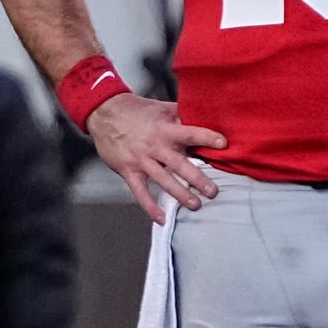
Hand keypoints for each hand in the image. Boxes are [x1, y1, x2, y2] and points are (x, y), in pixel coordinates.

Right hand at [87, 94, 225, 224]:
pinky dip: (150, 207)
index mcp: (164, 129)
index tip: (224, 144)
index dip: (206, 137)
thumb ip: (181, 115)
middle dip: (197, 178)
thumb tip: (204, 115)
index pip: (189, 133)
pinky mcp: (128, 171)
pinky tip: (162, 219)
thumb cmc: (136, 110)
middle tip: (213, 191)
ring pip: (163, 180)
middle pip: (179, 164)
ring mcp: (141, 160)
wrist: (104, 113)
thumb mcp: (160, 108)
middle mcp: (154, 146)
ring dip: (181, 194)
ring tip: (196, 205)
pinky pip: (140, 192)